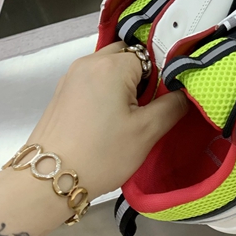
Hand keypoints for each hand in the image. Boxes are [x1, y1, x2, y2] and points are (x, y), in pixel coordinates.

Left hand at [29, 42, 187, 199]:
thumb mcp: (147, 132)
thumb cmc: (101, 154)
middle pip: (129, 54)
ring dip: (125, 82)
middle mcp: (89, 62)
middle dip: (144, 75)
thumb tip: (187, 91)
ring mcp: (72, 75)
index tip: (168, 98)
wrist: (48, 181)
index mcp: (112, 65)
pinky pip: (95, 78)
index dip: (164, 75)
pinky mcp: (63, 91)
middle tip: (151, 105)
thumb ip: (173, 105)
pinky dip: (108, 89)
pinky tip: (111, 118)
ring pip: (111, 66)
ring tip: (131, 114)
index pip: (151, 55)